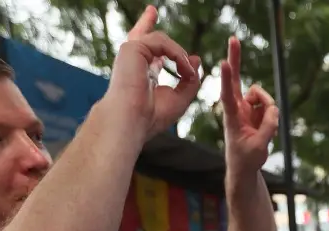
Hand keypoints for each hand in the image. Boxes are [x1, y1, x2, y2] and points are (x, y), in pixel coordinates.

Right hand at [105, 9, 200, 140]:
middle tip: (152, 10)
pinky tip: (184, 69)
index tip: (165, 44)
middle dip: (147, 22)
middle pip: (142, 36)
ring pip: (162, 41)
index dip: (159, 46)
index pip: (151, 54)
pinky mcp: (132, 48)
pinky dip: (178, 55)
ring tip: (188, 73)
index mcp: (143, 74)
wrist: (132, 120)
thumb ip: (189, 79)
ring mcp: (132, 54)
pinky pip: (163, 42)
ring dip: (181, 56)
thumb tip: (196, 59)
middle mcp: (135, 62)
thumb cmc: (152, 116)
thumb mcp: (180, 98)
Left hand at [220, 37, 279, 174]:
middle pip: (237, 80)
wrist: (245, 167)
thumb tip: (274, 108)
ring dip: (269, 108)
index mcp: (232, 118)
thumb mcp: (259, 146)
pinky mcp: (256, 111)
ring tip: (267, 128)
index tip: (224, 63)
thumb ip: (268, 126)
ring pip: (262, 97)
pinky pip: (269, 106)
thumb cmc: (247, 158)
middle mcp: (237, 108)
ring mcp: (247, 108)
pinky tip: (268, 129)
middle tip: (234, 39)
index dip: (227, 79)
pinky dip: (272, 116)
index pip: (228, 95)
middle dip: (236, 59)